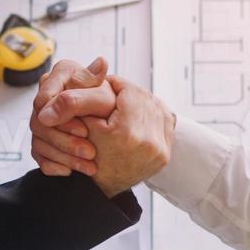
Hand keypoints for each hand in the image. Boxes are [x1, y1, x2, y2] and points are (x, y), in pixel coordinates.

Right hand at [29, 57, 110, 176]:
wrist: (117, 123)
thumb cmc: (113, 103)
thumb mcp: (103, 95)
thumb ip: (81, 92)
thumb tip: (52, 102)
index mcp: (61, 75)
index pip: (44, 98)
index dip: (62, 117)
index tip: (84, 130)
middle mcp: (47, 96)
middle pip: (40, 123)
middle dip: (66, 140)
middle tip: (90, 151)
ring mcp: (42, 120)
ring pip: (39, 142)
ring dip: (65, 156)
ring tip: (89, 166)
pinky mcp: (42, 141)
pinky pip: (40, 157)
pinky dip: (56, 166)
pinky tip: (73, 171)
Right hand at [72, 76, 172, 196]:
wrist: (102, 187)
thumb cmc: (88, 155)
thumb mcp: (83, 123)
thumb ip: (84, 94)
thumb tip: (98, 62)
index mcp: (128, 132)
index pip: (125, 89)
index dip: (113, 84)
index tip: (105, 84)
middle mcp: (149, 141)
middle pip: (143, 97)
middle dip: (129, 93)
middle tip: (116, 92)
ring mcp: (160, 150)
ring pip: (156, 107)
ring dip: (143, 102)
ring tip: (128, 104)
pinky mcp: (165, 155)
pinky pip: (164, 123)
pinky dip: (153, 116)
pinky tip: (140, 116)